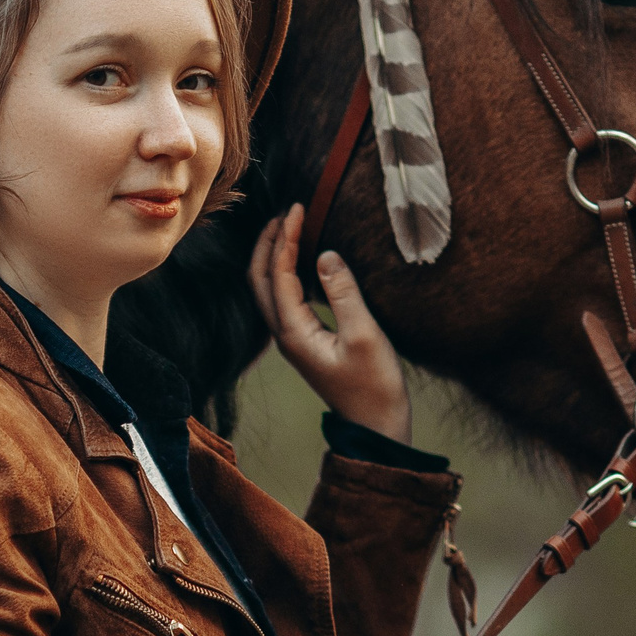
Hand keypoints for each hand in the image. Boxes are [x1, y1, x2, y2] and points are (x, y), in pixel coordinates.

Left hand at [247, 204, 412, 443]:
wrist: (375, 427)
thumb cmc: (374, 386)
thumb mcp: (364, 335)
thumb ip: (343, 292)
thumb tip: (325, 254)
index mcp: (294, 332)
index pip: (279, 274)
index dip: (285, 237)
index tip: (297, 208)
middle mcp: (285, 334)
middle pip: (260, 280)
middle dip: (268, 243)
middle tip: (286, 212)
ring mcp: (293, 339)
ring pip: (269, 289)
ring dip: (274, 256)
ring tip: (289, 227)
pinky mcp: (305, 341)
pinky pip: (285, 299)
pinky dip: (287, 272)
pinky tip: (303, 259)